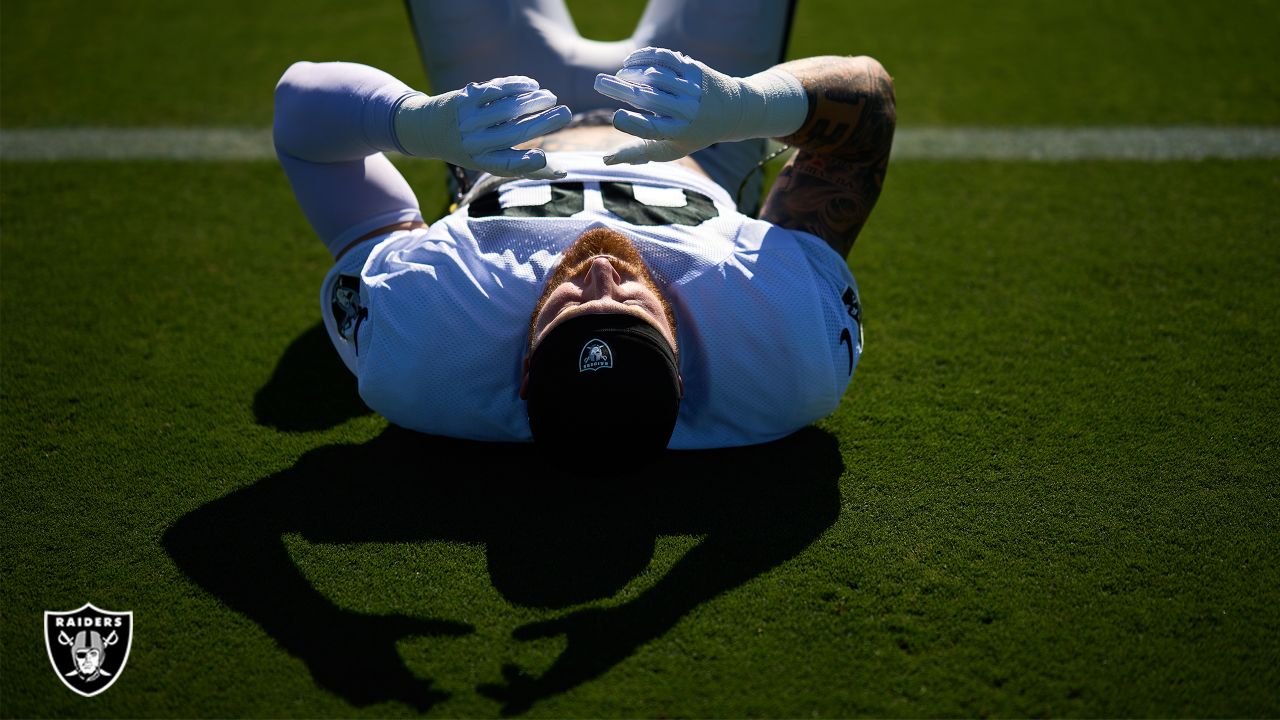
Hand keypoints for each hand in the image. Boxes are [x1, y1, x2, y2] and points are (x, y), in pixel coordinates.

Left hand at [395, 76, 571, 178]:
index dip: (526, 165)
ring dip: (533, 101)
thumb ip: (526, 167)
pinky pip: (496, 90)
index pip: (505, 165)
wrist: (428, 130)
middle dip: (543, 123)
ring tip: (550, 97)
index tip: (543, 157)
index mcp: (482, 162)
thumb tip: (563, 172)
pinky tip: (532, 85)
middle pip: (513, 133)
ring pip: (507, 109)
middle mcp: (474, 143)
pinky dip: (517, 86)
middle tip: (566, 113)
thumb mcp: (493, 161)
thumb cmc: (473, 148)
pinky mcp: (465, 98)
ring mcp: (468, 119)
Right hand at [594, 47, 807, 164]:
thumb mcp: (669, 149)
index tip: (615, 116)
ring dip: (631, 74)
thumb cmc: (692, 134)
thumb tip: (606, 160)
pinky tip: (629, 61)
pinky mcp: (693, 68)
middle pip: (648, 99)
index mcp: (678, 133)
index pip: (652, 129)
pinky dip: (643, 57)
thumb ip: (638, 153)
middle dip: (620, 89)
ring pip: (655, 77)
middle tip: (598, 83)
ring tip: (620, 76)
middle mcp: (686, 110)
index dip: (632, 124)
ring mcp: (690, 87)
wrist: (732, 112)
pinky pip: (664, 58)